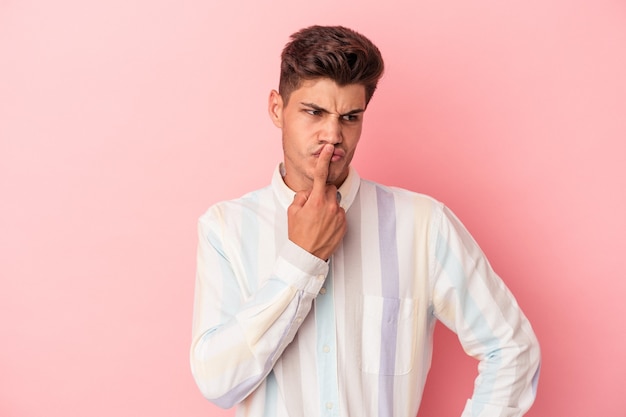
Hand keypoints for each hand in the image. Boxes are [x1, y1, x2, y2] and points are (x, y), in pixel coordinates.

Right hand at [287, 144, 346, 259]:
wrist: (307, 255)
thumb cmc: (297, 233)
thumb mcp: (292, 211)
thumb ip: (302, 196)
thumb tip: (310, 192)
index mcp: (316, 200)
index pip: (321, 175)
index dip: (324, 160)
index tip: (328, 149)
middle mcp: (330, 206)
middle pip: (330, 189)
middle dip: (323, 193)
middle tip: (313, 207)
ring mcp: (339, 215)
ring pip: (335, 202)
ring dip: (328, 207)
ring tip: (318, 221)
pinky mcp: (344, 224)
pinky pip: (339, 214)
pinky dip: (333, 217)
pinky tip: (324, 227)